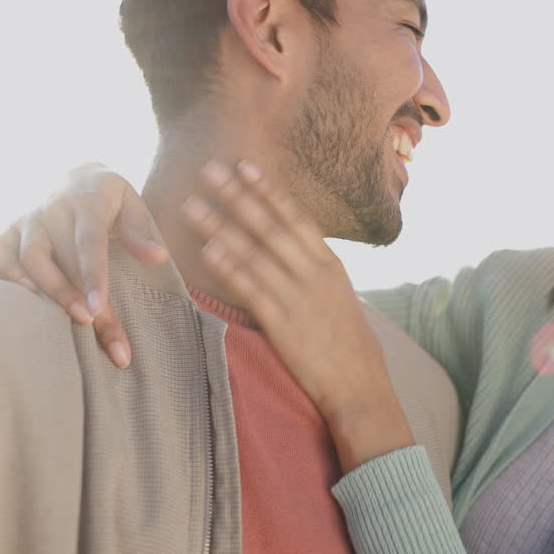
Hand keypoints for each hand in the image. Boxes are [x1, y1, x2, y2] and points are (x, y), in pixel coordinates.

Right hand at [0, 163, 166, 367]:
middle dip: (74, 296)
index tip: (98, 307)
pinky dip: (6, 279)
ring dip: (47, 291)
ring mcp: (26, 220)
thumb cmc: (107, 199)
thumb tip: (158, 257)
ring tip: (63, 322)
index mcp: (87, 201)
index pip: (89, 241)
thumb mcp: (130, 203)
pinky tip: (23, 302)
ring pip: (29, 258)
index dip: (93, 275)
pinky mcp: (6, 232)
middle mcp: (52, 209)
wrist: (72, 176)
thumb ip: (140, 231)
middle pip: (62, 258)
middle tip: (92, 326)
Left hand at [184, 160, 414, 471]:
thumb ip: (314, 273)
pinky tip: (208, 250)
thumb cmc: (347, 345)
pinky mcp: (284, 325)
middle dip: (237, 196)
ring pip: (255, 252)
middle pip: (270, 226)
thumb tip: (291, 252)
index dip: (268, 190)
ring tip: (193, 206)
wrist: (361, 387)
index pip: (295, 217)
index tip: (245, 166)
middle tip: (210, 171)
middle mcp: (315, 274)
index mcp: (330, 265)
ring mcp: (300, 298)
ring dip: (221, 225)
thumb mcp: (339, 299)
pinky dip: (230, 267)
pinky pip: (252, 289)